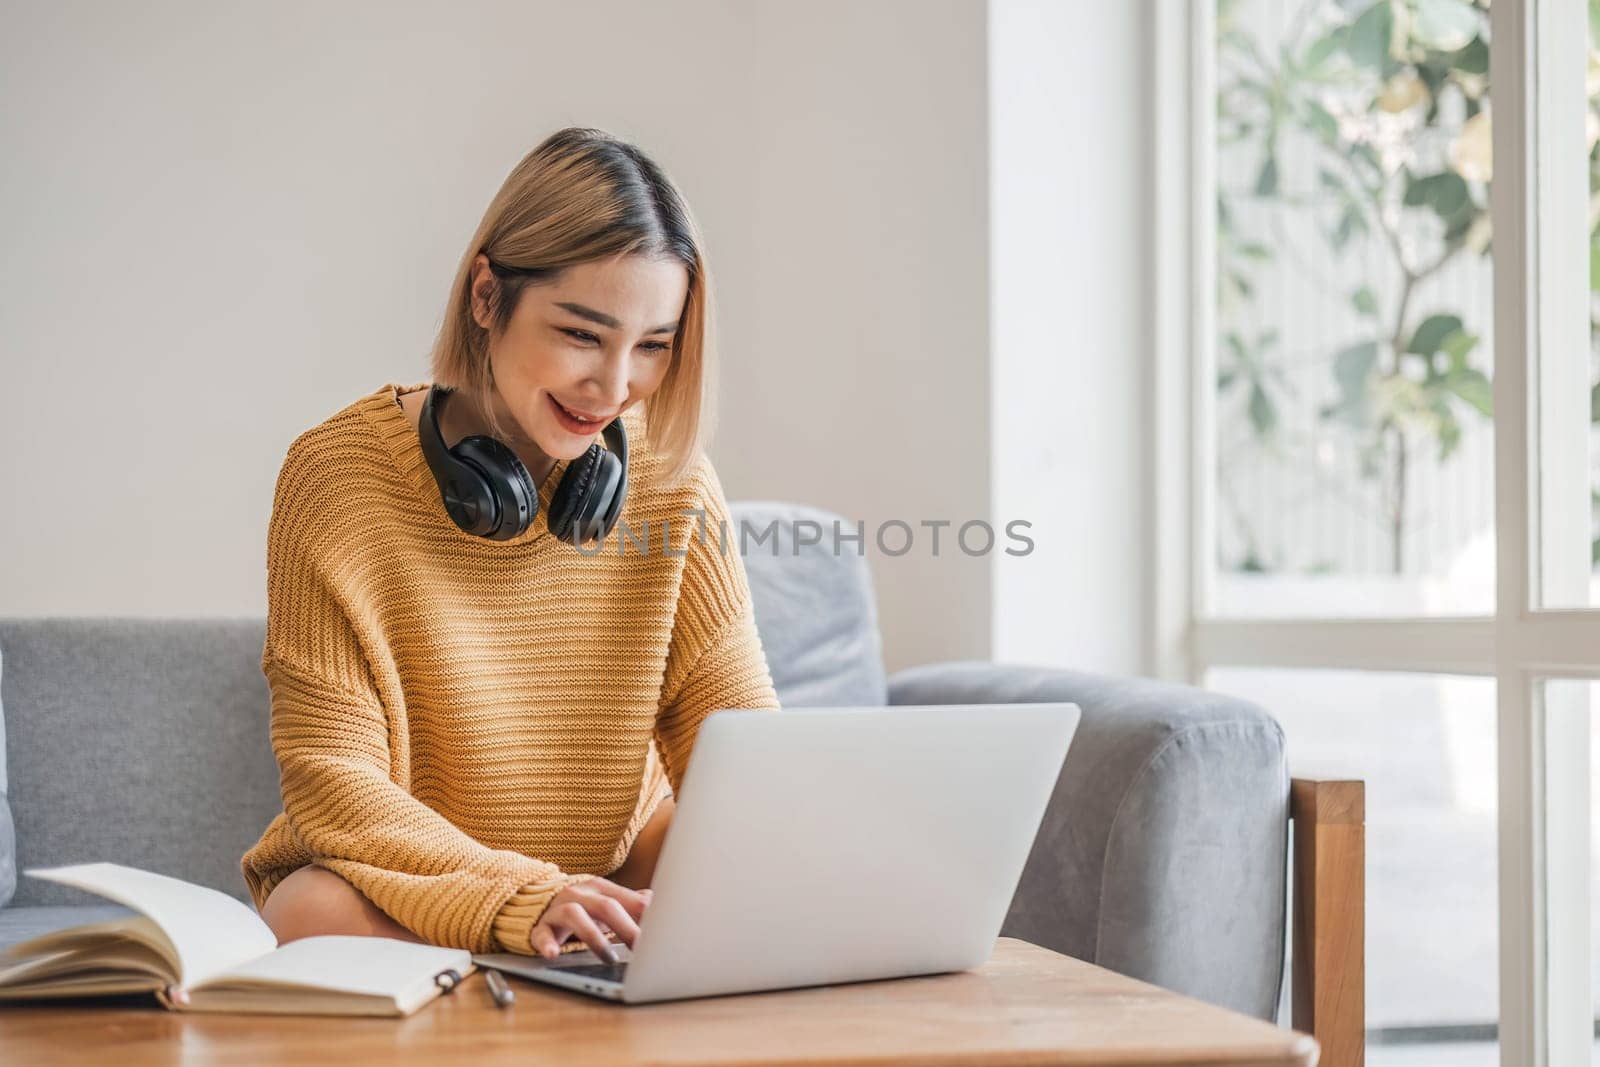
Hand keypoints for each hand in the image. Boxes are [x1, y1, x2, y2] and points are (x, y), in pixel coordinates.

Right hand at [529, 878, 652, 960]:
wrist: (536, 903)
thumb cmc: (582, 907)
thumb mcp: (607, 902)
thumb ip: (632, 903)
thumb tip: (656, 901)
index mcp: (599, 888)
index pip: (626, 899)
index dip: (645, 915)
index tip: (661, 932)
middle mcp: (578, 894)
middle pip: (605, 906)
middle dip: (626, 927)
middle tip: (642, 947)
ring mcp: (557, 909)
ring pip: (574, 915)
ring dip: (594, 937)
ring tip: (609, 957)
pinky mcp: (539, 927)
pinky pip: (541, 933)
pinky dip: (546, 943)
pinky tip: (553, 954)